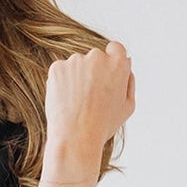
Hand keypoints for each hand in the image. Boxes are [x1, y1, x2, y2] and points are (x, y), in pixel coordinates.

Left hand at [43, 40, 134, 163]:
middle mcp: (98, 57)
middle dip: (92, 72)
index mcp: (118, 64)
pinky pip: (61, 72)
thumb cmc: (103, 126)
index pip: (116, 49)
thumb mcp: (127, 107)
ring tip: (76, 104)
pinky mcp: (58, 67)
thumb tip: (126, 63)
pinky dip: (61, 83)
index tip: (105, 75)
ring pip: (76, 66)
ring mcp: (76, 61)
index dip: (110, 62)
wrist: (75, 137)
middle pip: (95, 58)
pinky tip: (65, 101)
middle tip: (89, 98)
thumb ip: (128, 81)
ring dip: (76, 78)